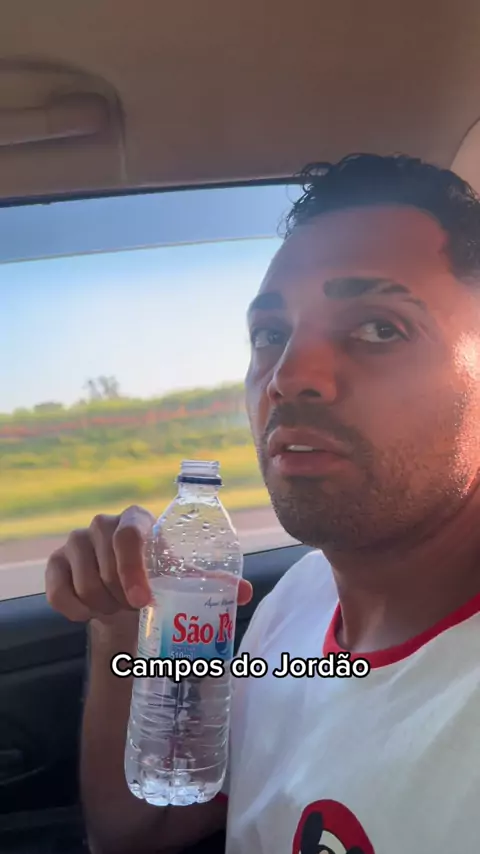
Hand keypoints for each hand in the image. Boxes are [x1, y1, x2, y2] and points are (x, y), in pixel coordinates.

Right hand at [45, 504, 252, 622]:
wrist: (124, 595)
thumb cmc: (158, 579)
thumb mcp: (183, 577)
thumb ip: (211, 583)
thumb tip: (244, 593)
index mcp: (136, 520)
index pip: (128, 537)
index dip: (133, 570)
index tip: (143, 600)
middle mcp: (101, 525)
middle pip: (106, 567)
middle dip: (123, 597)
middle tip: (138, 607)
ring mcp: (74, 543)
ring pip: (84, 584)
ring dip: (104, 606)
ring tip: (119, 608)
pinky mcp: (55, 564)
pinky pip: (59, 594)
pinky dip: (77, 611)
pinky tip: (92, 613)